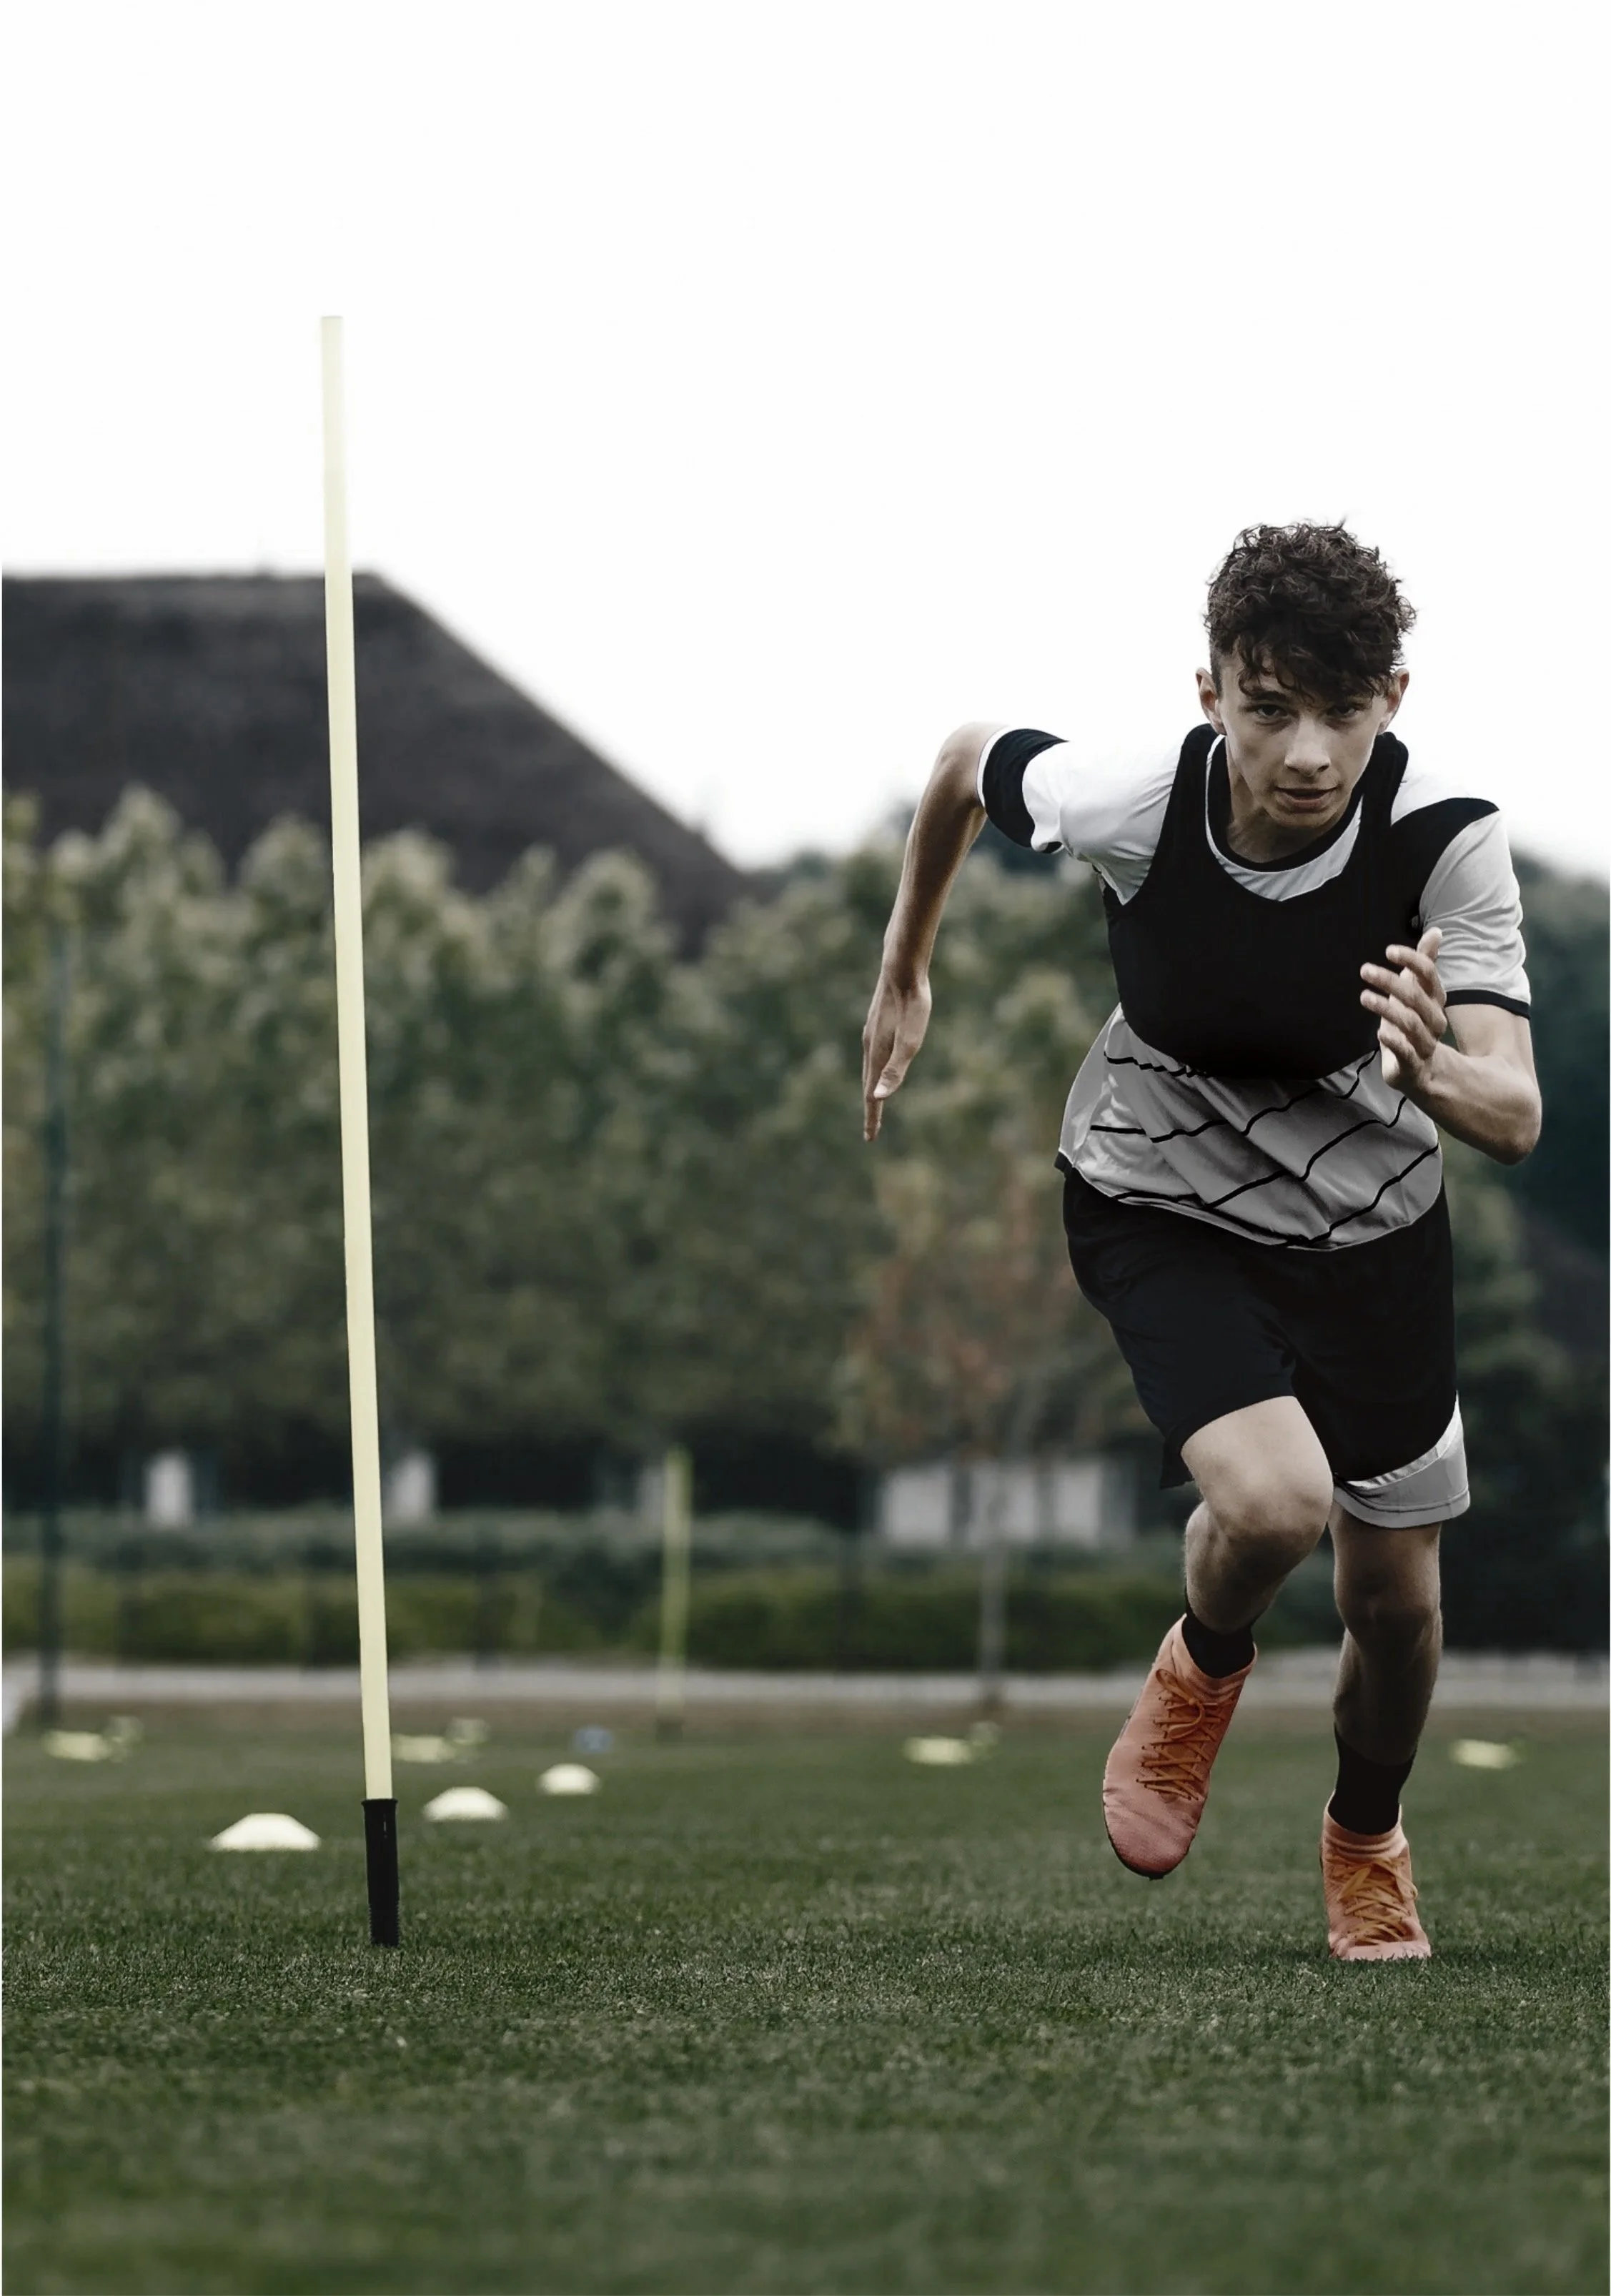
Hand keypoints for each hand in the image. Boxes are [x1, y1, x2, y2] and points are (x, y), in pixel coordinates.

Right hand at [862, 970, 931, 1139]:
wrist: (901, 967)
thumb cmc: (912, 1003)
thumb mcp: (911, 1040)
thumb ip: (896, 1069)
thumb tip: (880, 1097)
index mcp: (877, 1054)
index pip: (873, 1094)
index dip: (873, 1117)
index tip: (870, 1139)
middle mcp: (869, 1046)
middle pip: (869, 1084)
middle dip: (871, 1108)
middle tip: (871, 1130)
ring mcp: (871, 1033)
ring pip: (870, 1068)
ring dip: (871, 1088)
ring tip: (874, 1102)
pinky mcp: (877, 1022)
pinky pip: (873, 1054)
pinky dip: (874, 1069)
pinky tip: (879, 1064)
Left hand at [1360, 927, 1446, 1092]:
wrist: (1421, 1071)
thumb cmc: (1414, 1024)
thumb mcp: (1417, 993)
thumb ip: (1423, 963)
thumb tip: (1436, 932)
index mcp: (1435, 1000)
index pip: (1429, 975)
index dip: (1412, 960)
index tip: (1389, 951)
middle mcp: (1434, 1020)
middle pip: (1416, 997)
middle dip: (1391, 981)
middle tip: (1365, 970)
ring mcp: (1425, 1043)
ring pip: (1411, 1023)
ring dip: (1386, 1008)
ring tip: (1364, 996)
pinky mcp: (1412, 1064)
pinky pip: (1406, 1052)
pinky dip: (1395, 1042)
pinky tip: (1380, 1033)